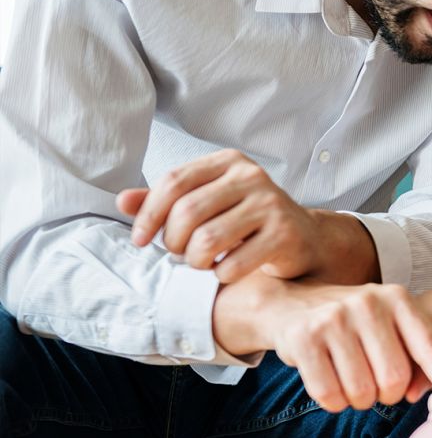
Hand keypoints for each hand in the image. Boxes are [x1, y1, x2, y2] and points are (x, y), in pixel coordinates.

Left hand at [116, 149, 324, 282]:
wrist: (303, 238)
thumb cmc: (247, 220)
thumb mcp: (208, 203)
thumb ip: (166, 201)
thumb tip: (123, 200)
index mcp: (228, 162)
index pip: (174, 181)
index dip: (148, 214)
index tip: (139, 239)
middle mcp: (252, 176)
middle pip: (187, 212)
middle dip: (172, 242)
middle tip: (179, 254)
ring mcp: (271, 204)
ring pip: (207, 240)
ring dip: (195, 261)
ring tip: (202, 263)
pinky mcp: (284, 234)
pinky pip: (233, 264)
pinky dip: (222, 275)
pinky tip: (226, 271)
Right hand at [266, 282, 431, 411]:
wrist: (291, 303)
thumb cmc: (352, 322)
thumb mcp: (389, 324)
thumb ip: (417, 356)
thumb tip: (418, 394)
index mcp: (397, 298)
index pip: (430, 347)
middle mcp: (368, 303)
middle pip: (395, 379)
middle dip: (388, 395)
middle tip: (376, 386)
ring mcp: (334, 319)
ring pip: (362, 391)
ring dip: (359, 400)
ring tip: (352, 383)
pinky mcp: (304, 338)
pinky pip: (329, 394)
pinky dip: (334, 402)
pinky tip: (332, 386)